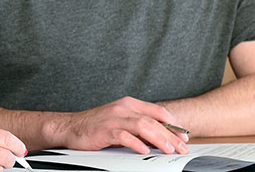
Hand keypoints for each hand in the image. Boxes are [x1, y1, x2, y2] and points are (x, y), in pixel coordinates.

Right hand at [53, 96, 188, 154]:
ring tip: (169, 149)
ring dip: (158, 138)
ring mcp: (114, 118)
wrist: (71, 127)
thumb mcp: (120, 122)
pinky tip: (144, 150)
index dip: (173, 124)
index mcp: (129, 104)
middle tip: (181, 147)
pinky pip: (124, 136)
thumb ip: (138, 126)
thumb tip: (159, 138)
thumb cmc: (95, 126)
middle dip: (170, 135)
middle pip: (153, 120)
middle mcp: (123, 108)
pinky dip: (136, 142)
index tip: (183, 137)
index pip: (157, 112)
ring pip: (142, 126)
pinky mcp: (105, 130)